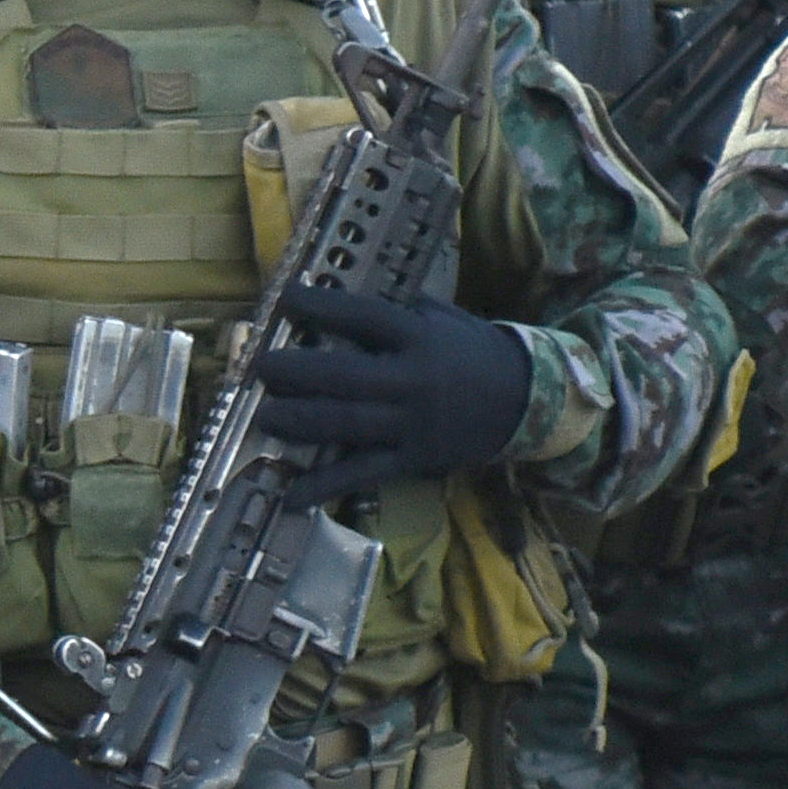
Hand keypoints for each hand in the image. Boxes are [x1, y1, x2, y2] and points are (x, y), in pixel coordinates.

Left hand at [249, 286, 533, 505]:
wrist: (528, 400)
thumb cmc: (472, 351)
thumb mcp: (442, 318)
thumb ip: (396, 307)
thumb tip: (341, 291)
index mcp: (419, 338)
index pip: (366, 318)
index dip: (325, 308)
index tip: (287, 299)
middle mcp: (412, 381)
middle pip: (347, 377)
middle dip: (298, 373)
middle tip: (260, 369)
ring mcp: (410, 423)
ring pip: (347, 424)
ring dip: (300, 422)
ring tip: (265, 418)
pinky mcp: (411, 458)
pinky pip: (363, 473)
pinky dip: (325, 487)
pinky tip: (290, 498)